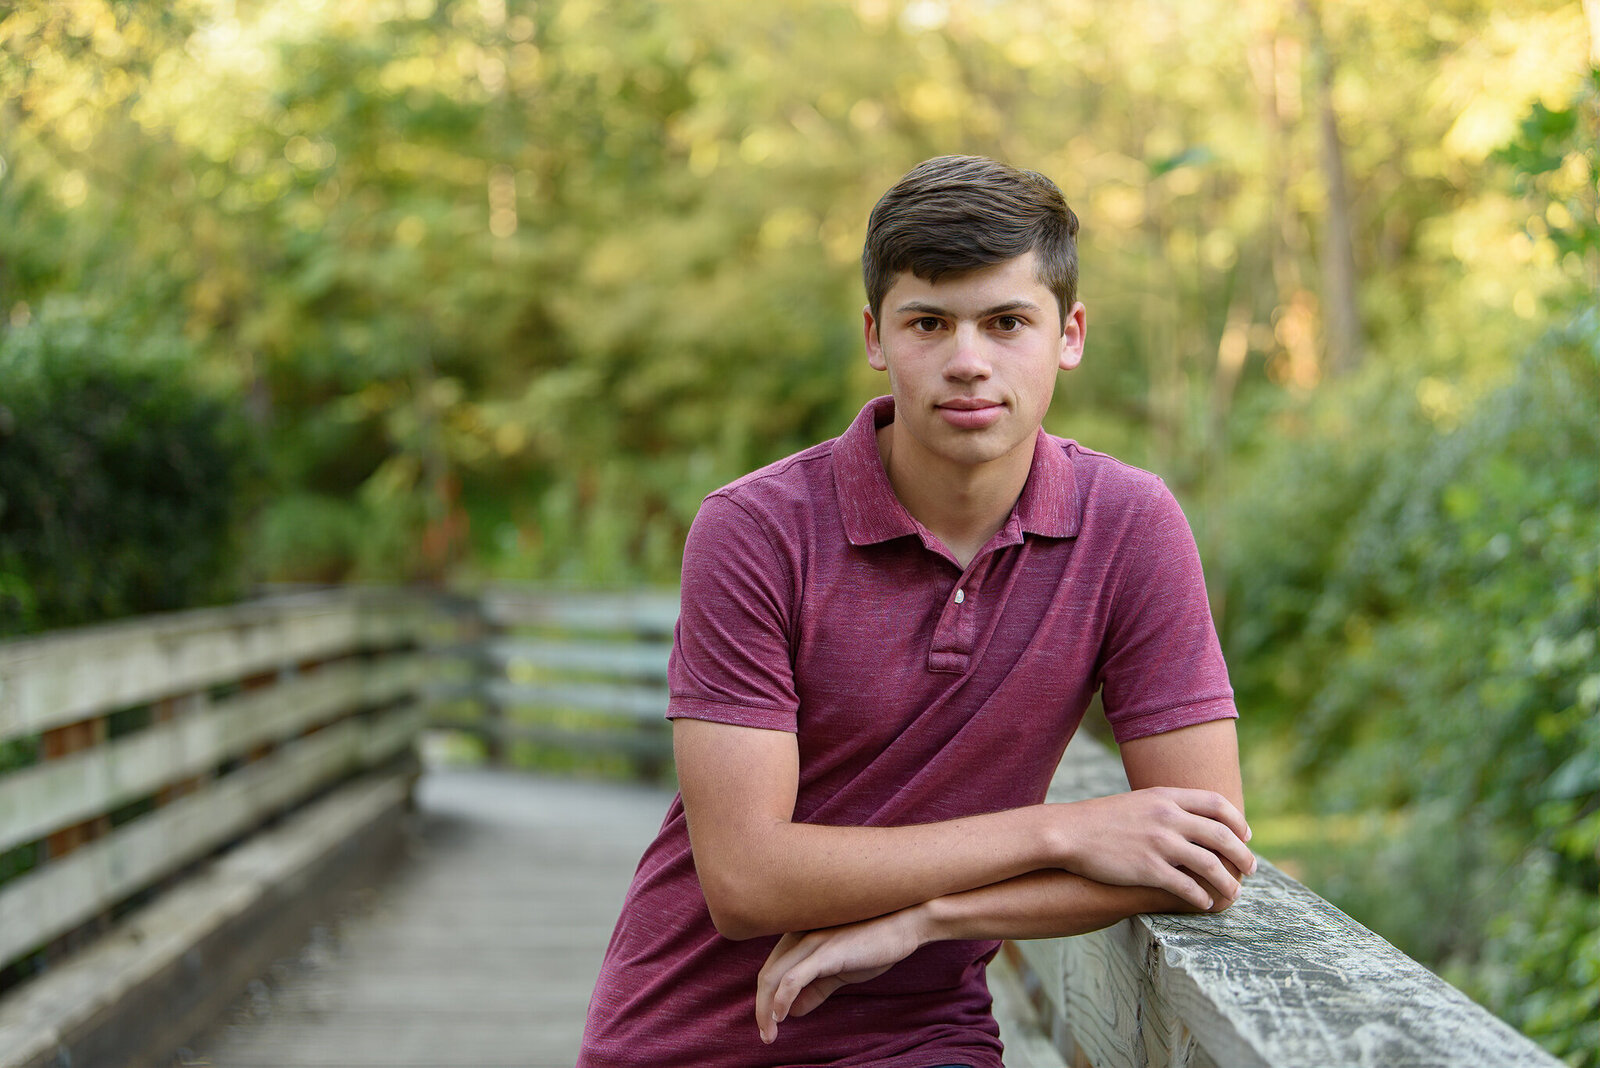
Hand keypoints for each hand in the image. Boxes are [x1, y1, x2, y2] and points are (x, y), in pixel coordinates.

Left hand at [755, 908, 925, 1043]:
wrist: (904, 925)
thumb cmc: (873, 944)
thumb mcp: (839, 970)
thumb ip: (816, 988)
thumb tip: (793, 1011)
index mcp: (801, 936)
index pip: (772, 969)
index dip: (765, 998)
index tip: (768, 1023)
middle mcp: (800, 935)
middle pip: (767, 974)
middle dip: (761, 1008)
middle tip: (766, 1035)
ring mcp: (812, 941)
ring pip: (773, 977)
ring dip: (766, 1009)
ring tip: (769, 1033)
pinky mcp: (826, 952)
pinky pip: (793, 978)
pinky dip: (782, 999)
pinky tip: (781, 1016)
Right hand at [1055, 788, 1255, 909]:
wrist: (1070, 832)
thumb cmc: (1102, 820)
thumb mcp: (1139, 802)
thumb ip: (1167, 808)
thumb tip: (1193, 821)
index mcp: (1167, 797)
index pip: (1217, 804)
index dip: (1237, 821)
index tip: (1246, 836)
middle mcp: (1168, 817)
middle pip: (1221, 836)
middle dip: (1243, 855)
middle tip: (1251, 870)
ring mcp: (1159, 843)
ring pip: (1210, 865)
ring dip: (1227, 882)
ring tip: (1233, 894)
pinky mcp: (1148, 869)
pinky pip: (1186, 886)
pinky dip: (1200, 897)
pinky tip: (1204, 903)